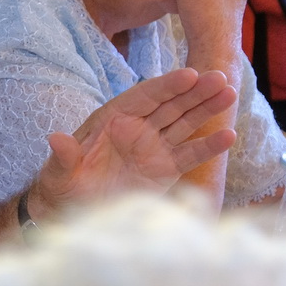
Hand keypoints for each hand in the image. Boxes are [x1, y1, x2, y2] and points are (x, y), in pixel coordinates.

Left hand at [30, 68, 238, 217]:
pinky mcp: (165, 168)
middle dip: (194, 91)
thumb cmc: (62, 187)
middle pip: (170, 105)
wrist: (73, 210)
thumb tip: (56, 138)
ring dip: (207, 109)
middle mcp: (137, 128)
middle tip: (220, 76)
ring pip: (184, 123)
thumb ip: (64, 156)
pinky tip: (229, 135)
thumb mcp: (59, 174)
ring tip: (230, 94)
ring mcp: (153, 147)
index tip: (190, 74)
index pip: (144, 96)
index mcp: (113, 119)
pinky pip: (189, 154)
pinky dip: (208, 146)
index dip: (166, 85)